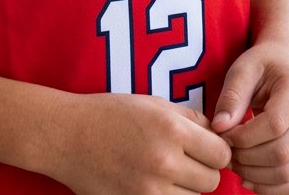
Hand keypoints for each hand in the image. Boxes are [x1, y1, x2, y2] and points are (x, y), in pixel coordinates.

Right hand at [52, 92, 231, 194]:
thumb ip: (189, 118)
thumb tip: (216, 133)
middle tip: (185, 159)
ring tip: (165, 170)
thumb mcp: (152, 103)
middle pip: (211, 181)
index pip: (221, 154)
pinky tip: (154, 183)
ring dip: (187, 187)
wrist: (67, 136)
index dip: (217, 150)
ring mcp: (151, 191)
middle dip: (204, 169)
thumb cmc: (109, 114)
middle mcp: (165, 162)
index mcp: (171, 130)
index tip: (206, 147)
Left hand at [210, 43, 288, 194]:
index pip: (275, 125)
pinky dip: (270, 188)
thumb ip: (231, 96)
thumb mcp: (243, 68)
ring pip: (288, 173)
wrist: (288, 64)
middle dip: (247, 159)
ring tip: (234, 164)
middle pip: (282, 153)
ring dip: (256, 176)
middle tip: (225, 153)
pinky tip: (249, 179)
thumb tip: (219, 127)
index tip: (223, 134)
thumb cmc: (264, 64)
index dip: (245, 136)